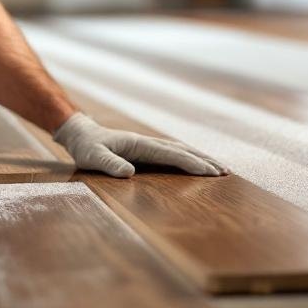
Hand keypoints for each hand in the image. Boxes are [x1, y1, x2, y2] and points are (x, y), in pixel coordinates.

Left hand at [53, 112, 227, 177]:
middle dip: (204, 160)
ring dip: (200, 158)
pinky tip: (197, 165)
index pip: (170, 154)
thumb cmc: (86, 147)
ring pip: (179, 151)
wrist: (80, 134)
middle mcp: (147, 143)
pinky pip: (172, 154)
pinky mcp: (146, 151)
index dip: (191, 163)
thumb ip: (109, 164)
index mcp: (139, 144)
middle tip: (226, 172)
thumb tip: (129, 173)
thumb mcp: (93, 157)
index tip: (210, 172)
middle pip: (182, 150)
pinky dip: (188, 159)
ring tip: (220, 169)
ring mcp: (148, 145)